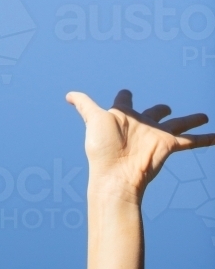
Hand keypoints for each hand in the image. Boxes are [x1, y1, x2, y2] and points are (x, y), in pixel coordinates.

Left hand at [67, 88, 214, 199]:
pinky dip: (205, 139)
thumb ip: (83, 104)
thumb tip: (68, 94)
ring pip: (178, 124)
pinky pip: (190, 140)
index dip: (125, 96)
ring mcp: (155, 135)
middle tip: (166, 107)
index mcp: (122, 115)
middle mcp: (140, 124)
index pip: (124, 101)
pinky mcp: (167, 145)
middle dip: (159, 110)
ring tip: (203, 115)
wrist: (115, 176)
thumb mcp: (93, 119)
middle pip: (154, 113)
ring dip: (190, 120)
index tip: (127, 92)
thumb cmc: (102, 149)